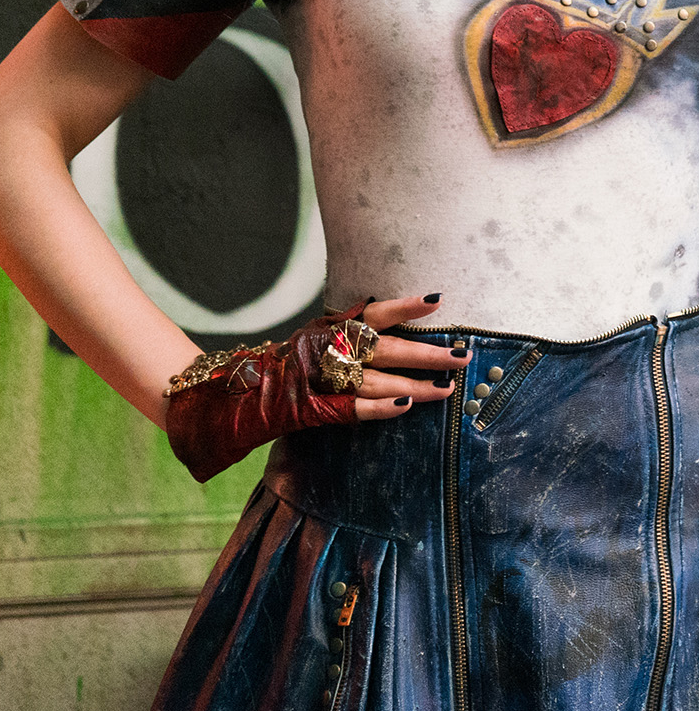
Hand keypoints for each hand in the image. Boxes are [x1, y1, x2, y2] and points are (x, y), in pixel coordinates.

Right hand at [161, 292, 465, 480]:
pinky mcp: (310, 409)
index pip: (372, 313)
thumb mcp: (313, 341)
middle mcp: (326, 351)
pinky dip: (379, 409)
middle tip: (464, 355)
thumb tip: (393, 318)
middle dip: (428, 353)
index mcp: (328, 331)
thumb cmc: (278, 368)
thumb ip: (348, 333)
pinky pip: (351, 409)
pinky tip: (405, 408)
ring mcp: (318, 381)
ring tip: (447, 388)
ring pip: (377, 381)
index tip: (438, 300)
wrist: (223, 395)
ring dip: (415, 386)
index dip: (404, 306)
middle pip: (386, 349)